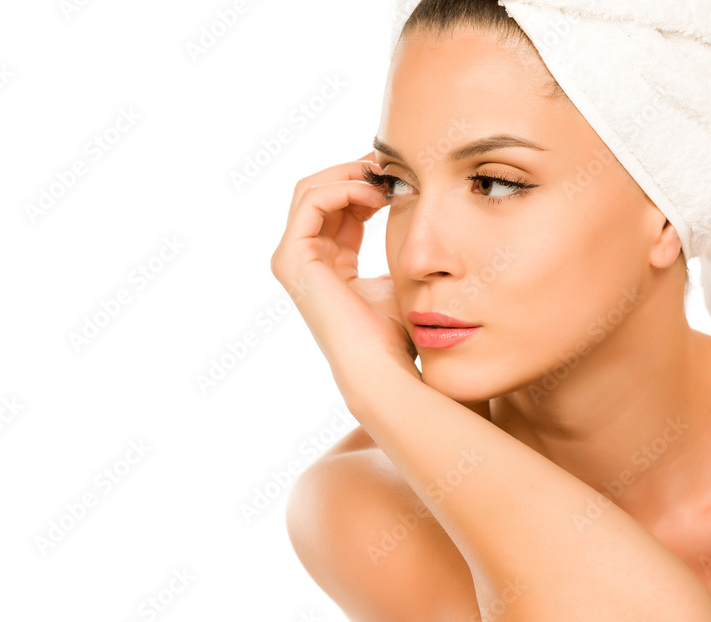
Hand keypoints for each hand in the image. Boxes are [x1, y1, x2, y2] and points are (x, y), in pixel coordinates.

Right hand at [270, 151, 419, 397]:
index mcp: (328, 261)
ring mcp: (292, 259)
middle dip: (355, 172)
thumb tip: (418, 216)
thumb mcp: (399, 277)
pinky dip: (343, 188)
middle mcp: (303, 258)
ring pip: (311, 188)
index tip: (400, 176)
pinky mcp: (292, 259)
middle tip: (391, 166)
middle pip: (319, 190)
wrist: (383, 365)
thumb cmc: (396, 333)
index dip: (367, 183)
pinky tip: (376, 195)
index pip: (338, 204)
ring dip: (350, 175)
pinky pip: (311, 201)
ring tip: (385, 180)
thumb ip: (398, 247)